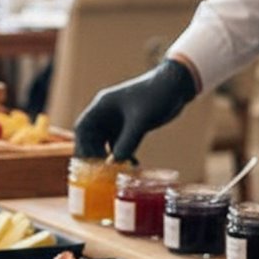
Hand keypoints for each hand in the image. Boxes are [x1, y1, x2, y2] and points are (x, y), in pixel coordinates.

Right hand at [73, 58, 197, 160]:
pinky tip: (132, 165)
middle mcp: (107, 115)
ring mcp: (118, 122)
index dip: (81, 145)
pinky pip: (121, 146)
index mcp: (103, 106)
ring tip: (116, 172)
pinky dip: (124, 157)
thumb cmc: (156, 95)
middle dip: (95, 156)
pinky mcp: (130, 128)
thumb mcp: (141, 120)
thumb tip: (115, 163)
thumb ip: (128, 141)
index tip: (86, 161)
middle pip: (92, 139)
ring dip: (110, 159)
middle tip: (103, 172)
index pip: (83, 128)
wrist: (176, 86)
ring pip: (106, 145)